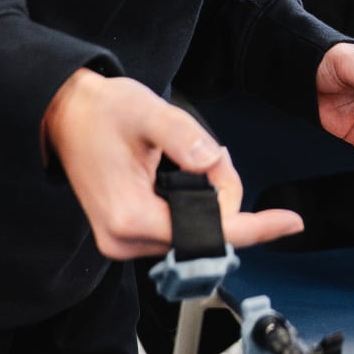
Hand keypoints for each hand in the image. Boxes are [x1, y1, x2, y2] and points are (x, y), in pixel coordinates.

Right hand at [40, 70, 300, 261]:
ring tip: (188, 157)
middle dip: (222, 193)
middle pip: (206, 232)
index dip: (254, 227)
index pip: (208, 234)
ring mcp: (124, 241)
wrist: (64, 115)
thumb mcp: (146, 112)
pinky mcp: (127, 235)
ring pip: (195, 230)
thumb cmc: (100, 111)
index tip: (290, 222)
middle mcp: (126, 240)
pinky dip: (191, 202)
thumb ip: (182, 136)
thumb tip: (212, 162)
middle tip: (208, 152)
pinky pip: (179, 227)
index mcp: (130, 216)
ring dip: (206, 197)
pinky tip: (180, 174)